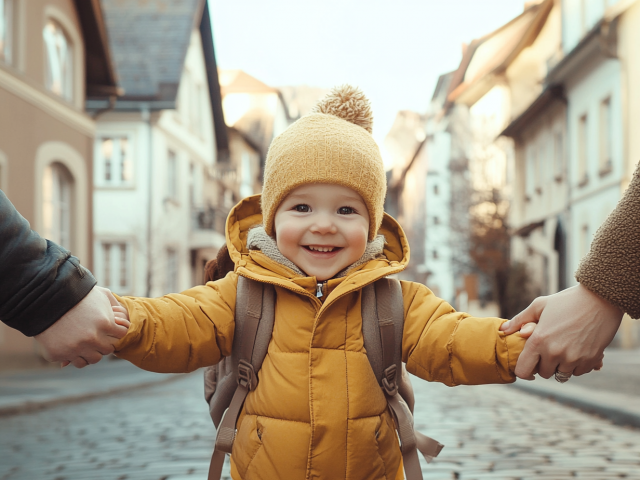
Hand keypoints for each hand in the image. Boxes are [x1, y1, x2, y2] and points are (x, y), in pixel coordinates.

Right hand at [34, 286, 129, 367]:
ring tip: (86, 343)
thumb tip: (122, 317)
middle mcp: (91, 339)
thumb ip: (114, 305)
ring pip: (92, 360)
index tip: (110, 327)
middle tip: (97, 335)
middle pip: (108, 349)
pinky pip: (74, 361)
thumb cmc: (76, 295)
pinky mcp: (58, 355)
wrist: (44, 299)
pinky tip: (72, 345)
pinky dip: (74, 355)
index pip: (121, 335)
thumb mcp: (100, 294)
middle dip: (104, 342)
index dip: (116, 330)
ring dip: (91, 352)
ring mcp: (74, 349)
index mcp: (104, 324)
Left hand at [500, 284, 622, 379]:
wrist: (600, 299)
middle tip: (550, 349)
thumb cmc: (566, 301)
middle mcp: (554, 353)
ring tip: (564, 348)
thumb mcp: (539, 305)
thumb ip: (520, 320)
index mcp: (539, 340)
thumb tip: (503, 330)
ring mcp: (573, 358)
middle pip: (544, 373)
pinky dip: (577, 365)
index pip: (523, 371)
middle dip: (545, 364)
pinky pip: (578, 372)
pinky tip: (578, 349)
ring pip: (562, 374)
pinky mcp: (591, 360)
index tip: (529, 363)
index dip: (524, 370)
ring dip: (561, 366)